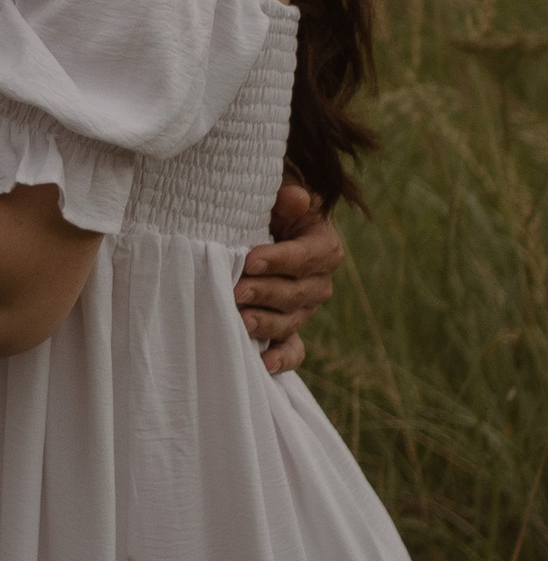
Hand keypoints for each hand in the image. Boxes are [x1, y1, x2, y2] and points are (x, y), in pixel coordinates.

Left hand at [238, 175, 342, 374]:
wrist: (256, 229)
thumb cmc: (265, 208)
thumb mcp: (276, 195)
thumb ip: (286, 197)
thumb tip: (296, 198)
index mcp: (323, 246)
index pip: (307, 256)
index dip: (280, 259)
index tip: (251, 260)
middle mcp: (318, 281)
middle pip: (299, 293)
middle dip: (267, 293)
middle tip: (237, 290)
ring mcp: (303, 309)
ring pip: (292, 321)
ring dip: (267, 323)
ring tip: (241, 321)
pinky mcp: (288, 328)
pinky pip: (293, 349)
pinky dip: (281, 359)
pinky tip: (263, 364)